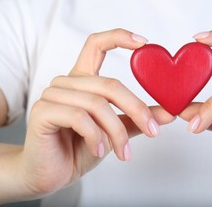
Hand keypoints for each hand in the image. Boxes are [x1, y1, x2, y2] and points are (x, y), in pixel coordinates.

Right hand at [19, 29, 174, 194]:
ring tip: (124, 153)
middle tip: (154, 131)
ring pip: (97, 104)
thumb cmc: (80, 149)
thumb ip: (136, 119)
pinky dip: (95, 136)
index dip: (119, 37)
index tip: (144, 42)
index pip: (96, 45)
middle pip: (109, 84)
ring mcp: (52, 95)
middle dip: (136, 109)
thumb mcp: (114, 132)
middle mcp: (66, 82)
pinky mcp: (42, 112)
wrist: (52, 175)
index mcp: (83, 80)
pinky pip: (79, 117)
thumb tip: (169, 113)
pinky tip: (99, 150)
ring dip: (116, 132)